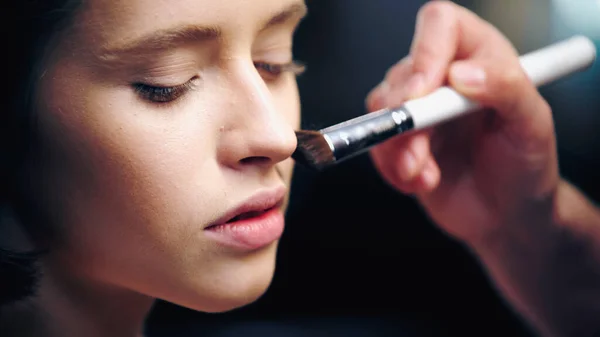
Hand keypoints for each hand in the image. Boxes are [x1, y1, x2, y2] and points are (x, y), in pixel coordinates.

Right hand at [367, 1, 558, 245]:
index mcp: (481, 56)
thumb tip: (462, 74)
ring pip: (381, 111)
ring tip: (426, 176)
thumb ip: (506, 90)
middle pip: (402, 74)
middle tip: (420, 155)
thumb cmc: (527, 166)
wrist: (506, 216)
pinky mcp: (400, 141)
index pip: (440, 25)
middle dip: (406, 121)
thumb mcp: (532, 126)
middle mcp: (444, 76)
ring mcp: (418, 110)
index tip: (422, 93)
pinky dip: (393, 169)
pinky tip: (423, 182)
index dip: (424, 52)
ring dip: (398, 150)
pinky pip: (376, 144)